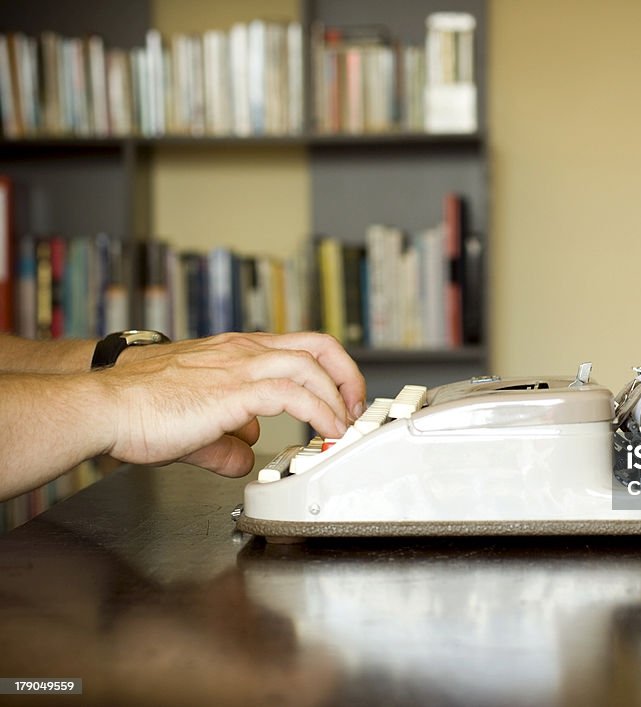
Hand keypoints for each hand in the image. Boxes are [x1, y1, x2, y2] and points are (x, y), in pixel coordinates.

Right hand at [104, 332, 365, 476]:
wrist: (106, 407)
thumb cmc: (138, 410)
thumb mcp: (196, 427)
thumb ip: (227, 441)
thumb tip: (246, 456)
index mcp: (236, 352)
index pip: (299, 345)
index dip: (329, 369)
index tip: (341, 397)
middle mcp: (242, 352)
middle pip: (317, 345)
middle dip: (346, 376)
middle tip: (355, 408)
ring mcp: (238, 367)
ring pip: (310, 367)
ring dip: (336, 399)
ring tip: (344, 427)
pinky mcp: (233, 391)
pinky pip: (293, 395)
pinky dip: (318, 414)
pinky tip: (325, 433)